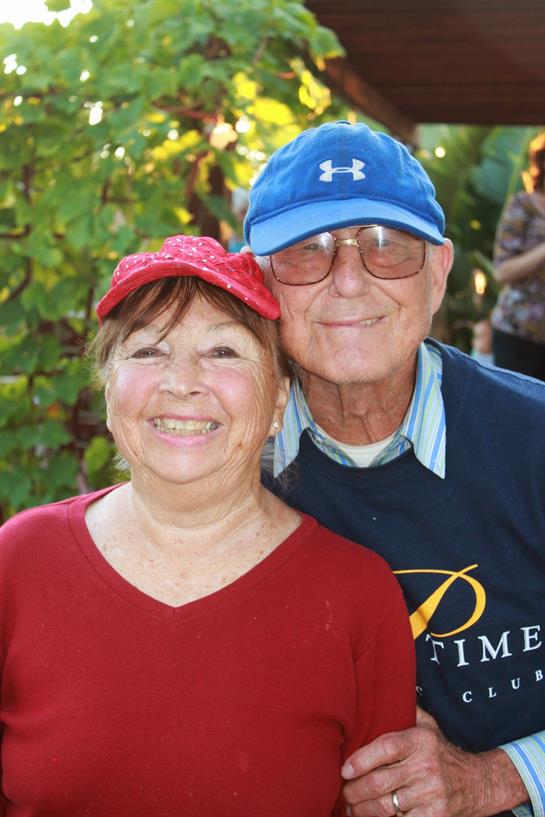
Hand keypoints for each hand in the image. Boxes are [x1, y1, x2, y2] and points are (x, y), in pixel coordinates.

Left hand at [341, 707, 527, 816]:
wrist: (479, 783)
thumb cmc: (442, 752)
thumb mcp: (429, 726)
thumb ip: (405, 710)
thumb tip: (378, 693)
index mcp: (421, 741)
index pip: (386, 748)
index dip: (361, 759)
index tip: (345, 769)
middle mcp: (426, 767)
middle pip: (379, 782)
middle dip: (355, 790)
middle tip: (345, 791)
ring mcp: (431, 794)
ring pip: (386, 806)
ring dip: (363, 809)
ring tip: (352, 807)